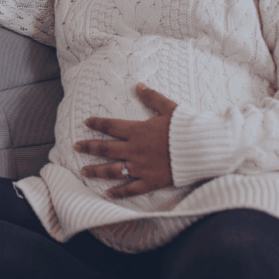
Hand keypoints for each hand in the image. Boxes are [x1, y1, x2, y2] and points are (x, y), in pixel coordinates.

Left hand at [74, 83, 177, 198]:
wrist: (202, 149)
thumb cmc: (186, 127)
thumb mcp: (169, 107)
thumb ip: (152, 97)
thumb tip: (138, 85)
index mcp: (138, 131)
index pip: (111, 126)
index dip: (97, 123)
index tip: (86, 122)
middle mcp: (134, 150)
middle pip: (105, 148)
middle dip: (89, 146)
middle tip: (76, 146)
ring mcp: (140, 167)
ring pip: (112, 170)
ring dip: (96, 170)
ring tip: (83, 171)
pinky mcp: (150, 181)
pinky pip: (130, 189)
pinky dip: (119, 192)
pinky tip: (108, 193)